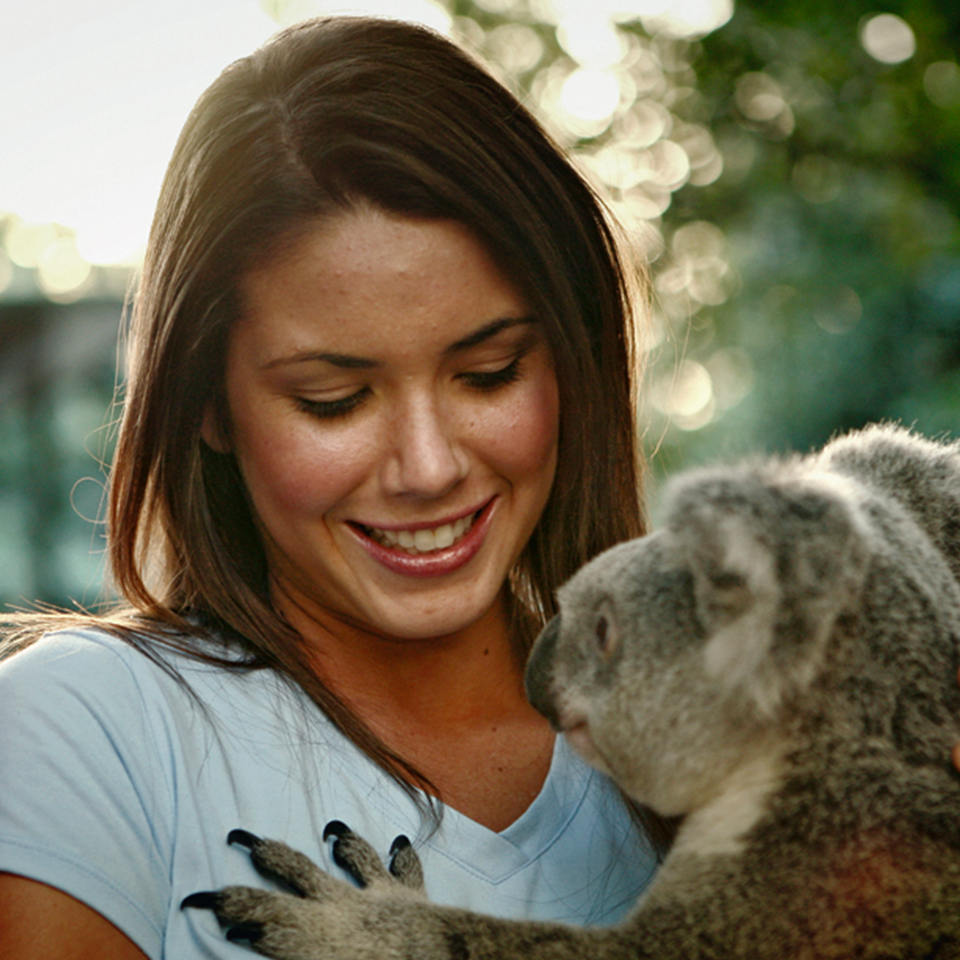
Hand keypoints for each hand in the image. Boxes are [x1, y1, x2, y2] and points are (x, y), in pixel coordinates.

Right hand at [182, 823, 432, 959]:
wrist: (437, 959)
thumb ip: (279, 948)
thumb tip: (241, 940)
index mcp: (309, 930)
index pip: (255, 912)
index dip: (224, 904)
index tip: (198, 898)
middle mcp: (338, 902)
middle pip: (295, 869)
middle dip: (265, 852)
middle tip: (240, 835)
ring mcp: (375, 893)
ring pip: (353, 857)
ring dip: (342, 842)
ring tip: (332, 826)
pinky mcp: (410, 896)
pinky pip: (405, 869)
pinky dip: (402, 855)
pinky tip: (401, 841)